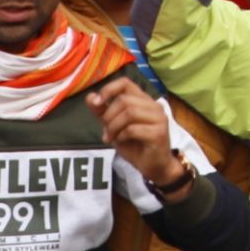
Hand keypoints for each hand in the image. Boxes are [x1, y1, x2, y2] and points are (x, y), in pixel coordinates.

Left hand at [87, 81, 185, 198]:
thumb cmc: (136, 145)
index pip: (125, 83)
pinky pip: (133, 129)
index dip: (109, 89)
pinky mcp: (159, 132)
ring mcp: (159, 118)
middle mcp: (155, 106)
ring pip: (129, 112)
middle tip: (106, 131)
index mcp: (144, 101)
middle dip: (109, 116)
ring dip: (114, 126)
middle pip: (124, 100)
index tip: (98, 103)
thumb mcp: (114, 127)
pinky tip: (121, 142)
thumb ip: (103, 112)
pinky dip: (122, 136)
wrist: (154, 167)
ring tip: (111, 138)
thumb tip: (90, 97)